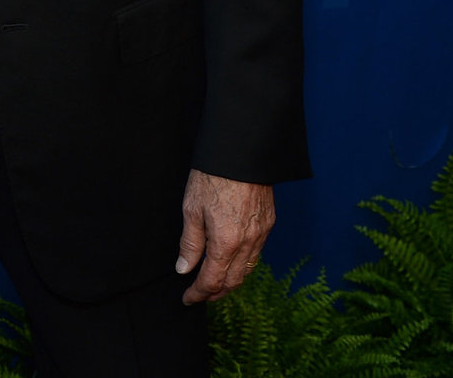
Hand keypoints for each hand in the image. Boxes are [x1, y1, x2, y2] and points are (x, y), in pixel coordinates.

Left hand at [177, 169, 273, 302]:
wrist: (240, 154)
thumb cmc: (212, 177)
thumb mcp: (191, 209)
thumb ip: (190, 243)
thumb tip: (184, 269)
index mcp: (226, 242)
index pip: (212, 280)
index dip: (199, 293)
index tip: (188, 299)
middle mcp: (248, 243)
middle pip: (233, 281)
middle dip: (216, 293)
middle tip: (200, 296)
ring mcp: (262, 234)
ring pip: (247, 270)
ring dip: (231, 282)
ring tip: (215, 285)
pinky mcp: (268, 223)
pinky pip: (256, 254)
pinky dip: (243, 265)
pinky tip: (232, 262)